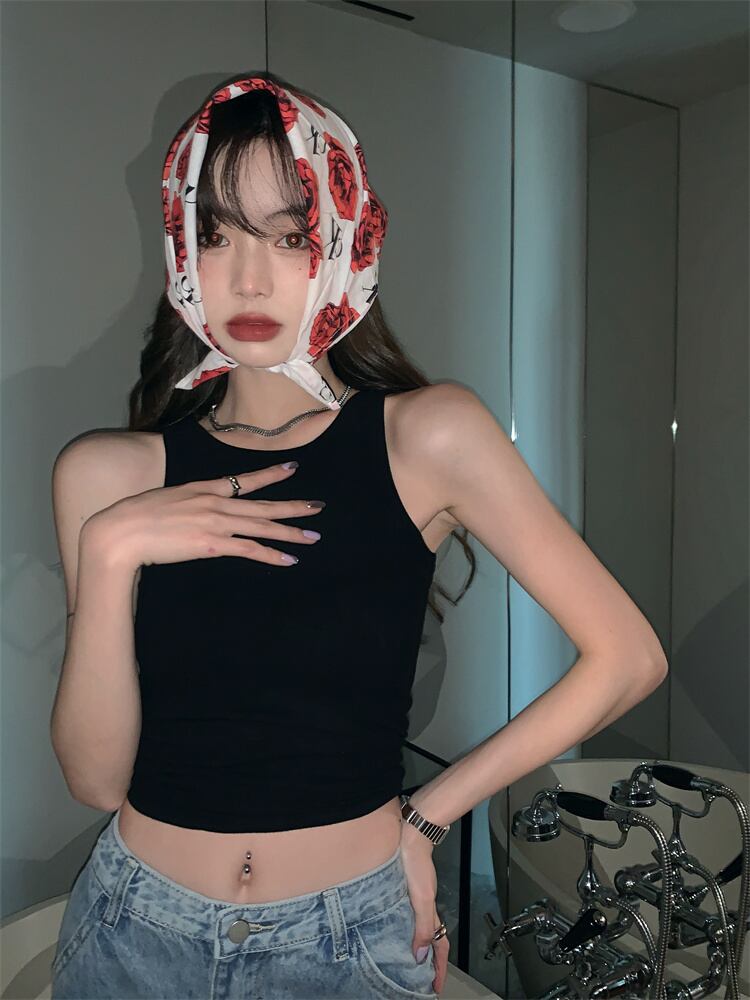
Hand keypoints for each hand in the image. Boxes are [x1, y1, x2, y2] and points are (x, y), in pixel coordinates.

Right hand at [83, 463, 324, 571]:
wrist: (119, 532)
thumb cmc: (132, 518)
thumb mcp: (163, 501)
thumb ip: (184, 503)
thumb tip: (191, 510)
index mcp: (202, 489)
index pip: (243, 480)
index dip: (270, 475)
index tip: (292, 469)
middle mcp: (214, 502)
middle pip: (262, 505)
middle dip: (293, 506)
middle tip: (318, 507)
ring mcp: (215, 522)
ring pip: (262, 526)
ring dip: (290, 532)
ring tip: (313, 535)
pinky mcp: (212, 544)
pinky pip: (249, 549)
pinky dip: (271, 554)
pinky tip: (289, 559)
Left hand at [400, 822, 448, 995]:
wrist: (411, 834)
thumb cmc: (416, 863)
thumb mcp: (421, 898)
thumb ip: (422, 926)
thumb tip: (419, 956)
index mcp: (430, 912)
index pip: (439, 946)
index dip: (439, 967)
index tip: (436, 987)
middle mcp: (423, 907)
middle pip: (430, 939)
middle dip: (429, 961)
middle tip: (423, 979)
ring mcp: (413, 897)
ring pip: (418, 927)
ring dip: (416, 945)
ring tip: (408, 961)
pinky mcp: (402, 888)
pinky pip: (406, 915)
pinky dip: (404, 927)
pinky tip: (393, 928)